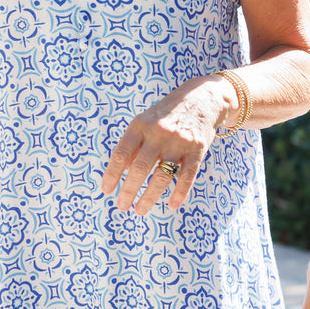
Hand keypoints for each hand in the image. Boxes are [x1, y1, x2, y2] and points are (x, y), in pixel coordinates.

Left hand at [100, 78, 225, 213]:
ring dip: (149, 197)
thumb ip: (134, 143)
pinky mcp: (198, 149)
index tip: (106, 191)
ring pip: (162, 175)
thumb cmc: (168, 114)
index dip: (112, 174)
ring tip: (140, 210)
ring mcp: (179, 141)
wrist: (203, 98)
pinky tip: (172, 205)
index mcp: (141, 124)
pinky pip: (187, 175)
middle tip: (122, 206)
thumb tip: (122, 170)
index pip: (121, 153)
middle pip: (140, 168)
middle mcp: (159, 132)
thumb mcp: (146, 120)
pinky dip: (180, 193)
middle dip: (128, 190)